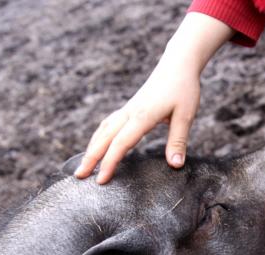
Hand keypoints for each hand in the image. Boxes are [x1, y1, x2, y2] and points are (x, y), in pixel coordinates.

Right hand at [74, 12, 234, 183]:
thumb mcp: (186, 115)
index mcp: (142, 116)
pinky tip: (98, 145)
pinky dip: (99, 137)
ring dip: (92, 147)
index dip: (110, 163)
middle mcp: (130, 112)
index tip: (101, 180)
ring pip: (103, 130)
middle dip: (90, 157)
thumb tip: (175, 165)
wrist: (178, 64)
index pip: (121, 143)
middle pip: (104, 138)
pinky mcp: (130, 108)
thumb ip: (178, 141)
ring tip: (83, 164)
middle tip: (78, 176)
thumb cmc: (183, 88)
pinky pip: (109, 124)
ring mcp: (128, 109)